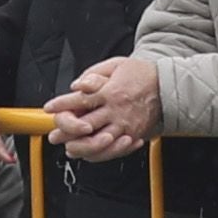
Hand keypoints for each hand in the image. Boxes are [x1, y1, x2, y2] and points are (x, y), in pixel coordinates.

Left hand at [47, 55, 162, 159]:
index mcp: (109, 91)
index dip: (62, 104)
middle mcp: (115, 109)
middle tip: (53, 135)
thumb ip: (94, 74)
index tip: (49, 108)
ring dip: (81, 146)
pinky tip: (92, 153)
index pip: (80, 100)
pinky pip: (115, 149)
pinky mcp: (134, 134)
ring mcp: (125, 124)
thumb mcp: (116, 65)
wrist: (167, 85)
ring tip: (70, 148)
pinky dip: (102, 153)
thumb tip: (77, 85)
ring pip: (99, 141)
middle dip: (66, 131)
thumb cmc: (140, 73)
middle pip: (85, 125)